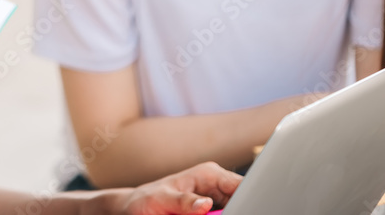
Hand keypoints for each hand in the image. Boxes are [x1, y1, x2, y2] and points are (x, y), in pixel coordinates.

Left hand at [108, 162, 240, 214]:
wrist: (137, 208)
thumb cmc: (148, 198)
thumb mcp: (162, 198)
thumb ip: (183, 201)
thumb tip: (205, 204)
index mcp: (208, 174)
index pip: (239, 185)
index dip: (247, 199)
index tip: (242, 210)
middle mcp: (216, 185)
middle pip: (242, 202)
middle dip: (238, 210)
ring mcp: (216, 201)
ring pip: (234, 210)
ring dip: (228, 214)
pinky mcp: (212, 213)